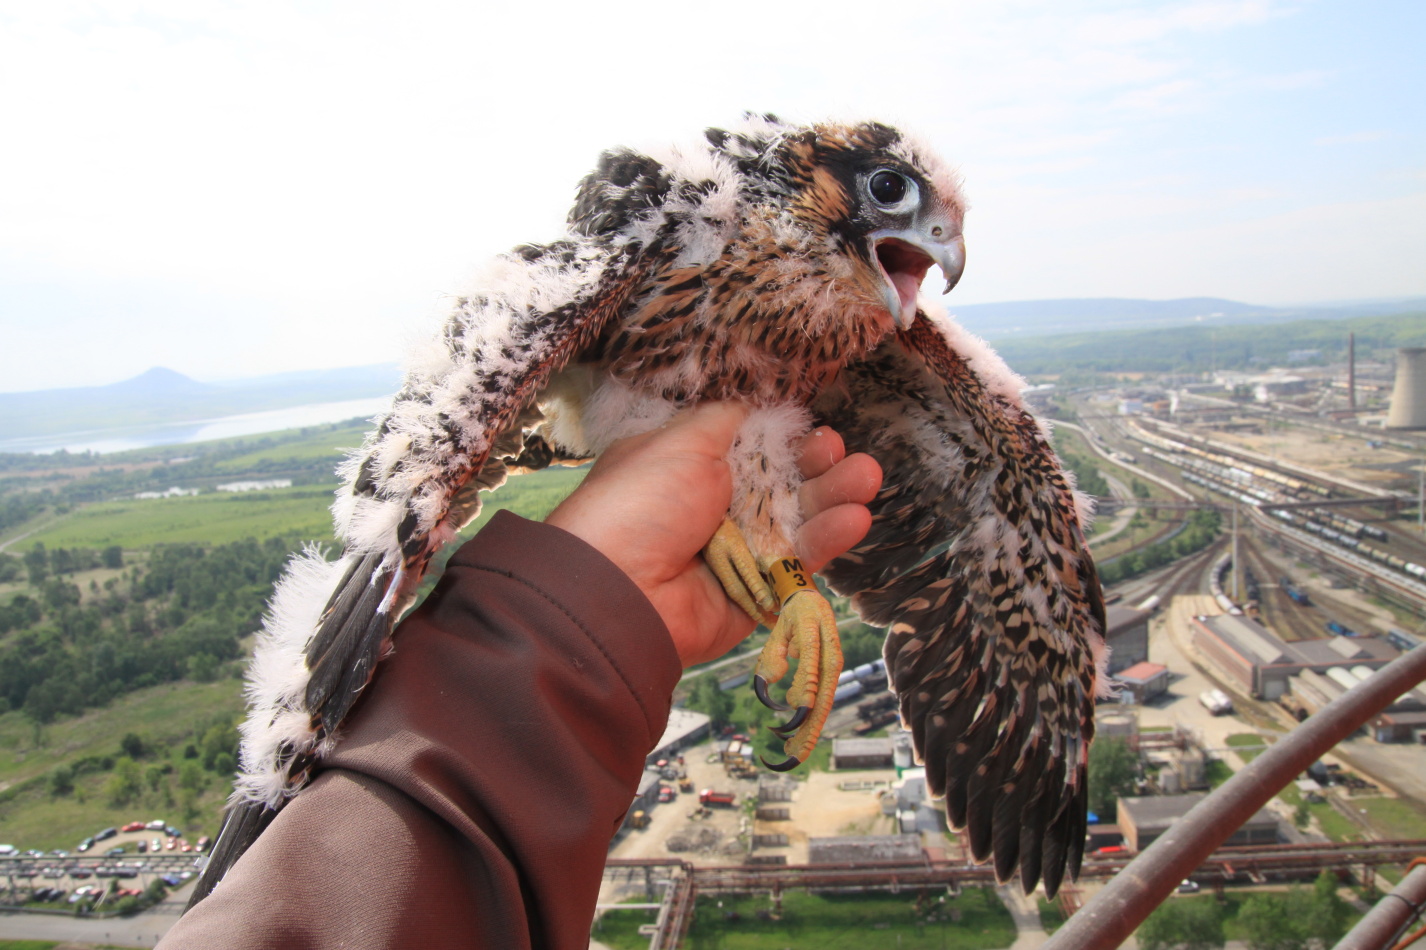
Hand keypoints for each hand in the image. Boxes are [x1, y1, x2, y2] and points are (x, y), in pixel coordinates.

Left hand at [544, 402, 881, 666]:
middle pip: (780, 484)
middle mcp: (712, 509)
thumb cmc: (642, 502)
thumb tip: (750, 403)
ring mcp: (736, 551)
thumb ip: (725, 420)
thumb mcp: (682, 440)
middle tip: (844, 453)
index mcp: (687, 468)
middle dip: (817, 466)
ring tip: (866, 478)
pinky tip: (854, 518)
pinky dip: (827, 541)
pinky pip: (797, 564)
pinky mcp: (756, 591)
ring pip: (796, 522)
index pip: (749, 448)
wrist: (619, 589)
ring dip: (833, 498)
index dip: (783, 437)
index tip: (811, 426)